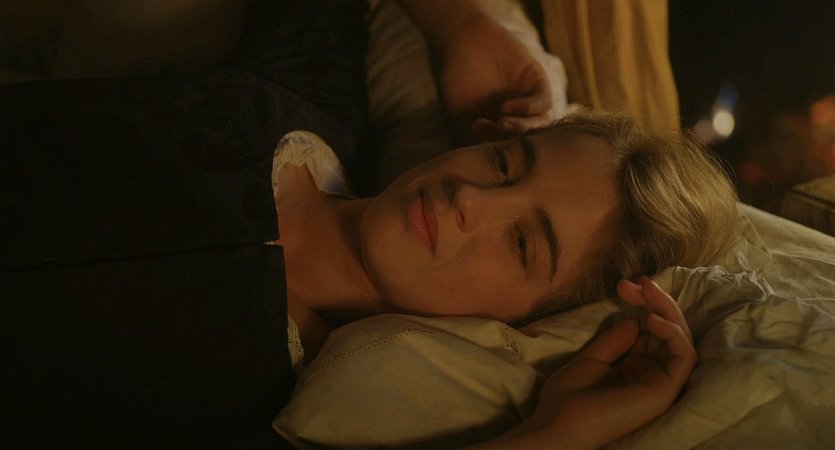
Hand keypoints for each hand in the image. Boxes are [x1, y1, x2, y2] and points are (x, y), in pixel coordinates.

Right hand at [436, 14, 552, 143]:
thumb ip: (473, 132)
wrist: (466, 40)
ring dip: (523, 127)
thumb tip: (480, 158)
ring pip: (539, 124)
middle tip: (496, 132)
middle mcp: (519, 117)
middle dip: (512, 139)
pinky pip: (543, 102)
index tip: (477, 136)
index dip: (495, 147)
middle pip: (526, 138)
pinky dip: (528, 109)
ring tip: (503, 122)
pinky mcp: (538, 83)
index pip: (507, 146)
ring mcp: (530, 101)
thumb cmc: (459, 77)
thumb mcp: (461, 109)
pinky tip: (507, 107)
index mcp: (501, 127)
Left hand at [481, 277, 695, 449]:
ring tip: (647, 294)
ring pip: (681, 340)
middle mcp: (650, 373)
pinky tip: (652, 320)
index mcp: (634, 367)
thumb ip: (616, 339)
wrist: (559, 424)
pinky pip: (684, 358)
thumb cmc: (568, 398)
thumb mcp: (592, 357)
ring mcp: (660, 383)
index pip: (650, 330)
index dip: (643, 304)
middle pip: (668, 331)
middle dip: (656, 301)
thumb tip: (636, 320)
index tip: (625, 286)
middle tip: (639, 282)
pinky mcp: (665, 391)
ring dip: (667, 311)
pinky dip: (674, 334)